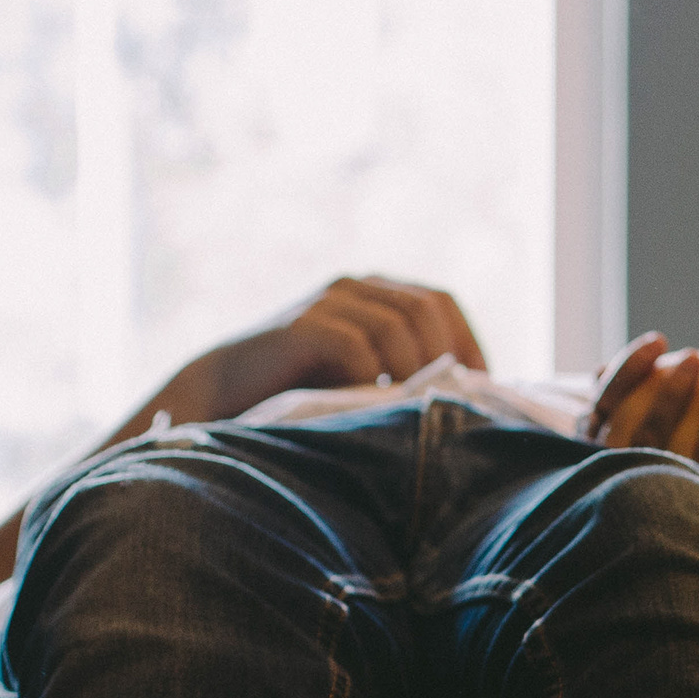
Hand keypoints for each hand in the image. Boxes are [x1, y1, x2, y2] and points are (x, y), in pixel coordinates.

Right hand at [124, 275, 489, 437]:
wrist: (219, 392)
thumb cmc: (297, 393)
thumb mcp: (359, 375)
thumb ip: (400, 371)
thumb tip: (466, 399)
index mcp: (372, 292)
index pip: (439, 301)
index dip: (467, 341)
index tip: (479, 388)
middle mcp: (352, 287)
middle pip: (425, 307)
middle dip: (443, 356)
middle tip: (442, 401)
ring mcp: (325, 302)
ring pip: (396, 327)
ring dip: (408, 372)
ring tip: (404, 410)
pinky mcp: (301, 326)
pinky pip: (356, 347)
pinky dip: (369, 380)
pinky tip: (366, 406)